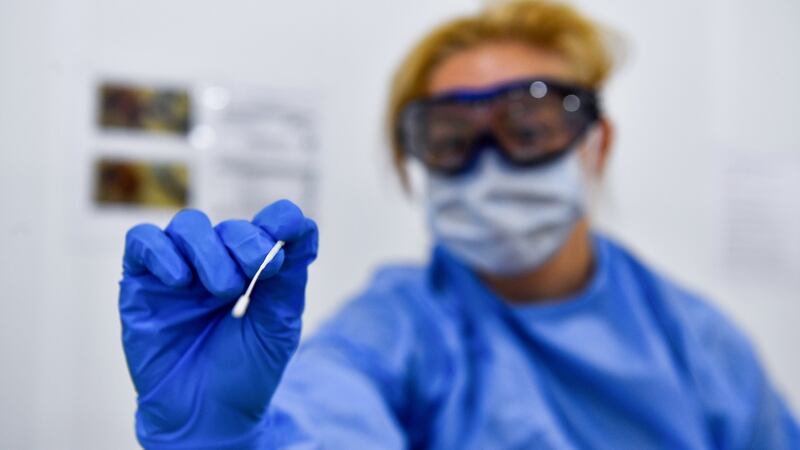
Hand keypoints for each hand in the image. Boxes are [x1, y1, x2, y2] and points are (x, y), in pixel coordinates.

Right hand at [119, 200, 317, 447]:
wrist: (208, 415)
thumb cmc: (247, 370)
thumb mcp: (279, 324)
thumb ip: (289, 275)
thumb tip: (303, 226)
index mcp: (255, 267)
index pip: (270, 223)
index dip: (280, 220)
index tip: (287, 232)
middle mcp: (217, 262)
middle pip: (230, 226)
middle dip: (245, 243)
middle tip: (255, 276)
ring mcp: (179, 270)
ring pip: (188, 226)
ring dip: (209, 249)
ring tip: (223, 289)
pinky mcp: (141, 283)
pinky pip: (142, 242)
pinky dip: (162, 252)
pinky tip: (181, 281)